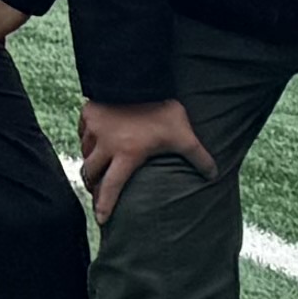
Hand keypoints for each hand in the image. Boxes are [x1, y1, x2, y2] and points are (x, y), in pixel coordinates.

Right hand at [78, 95, 217, 225]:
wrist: (135, 78)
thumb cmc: (160, 110)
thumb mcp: (184, 135)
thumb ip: (198, 157)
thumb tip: (214, 175)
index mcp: (126, 155)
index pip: (111, 187)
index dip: (105, 205)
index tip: (101, 220)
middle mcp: (105, 145)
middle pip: (91, 172)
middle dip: (93, 185)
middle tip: (96, 192)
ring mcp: (94, 128)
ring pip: (85, 152)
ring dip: (90, 162)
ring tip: (96, 167)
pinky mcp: (88, 113)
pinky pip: (82, 132)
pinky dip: (86, 140)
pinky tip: (93, 140)